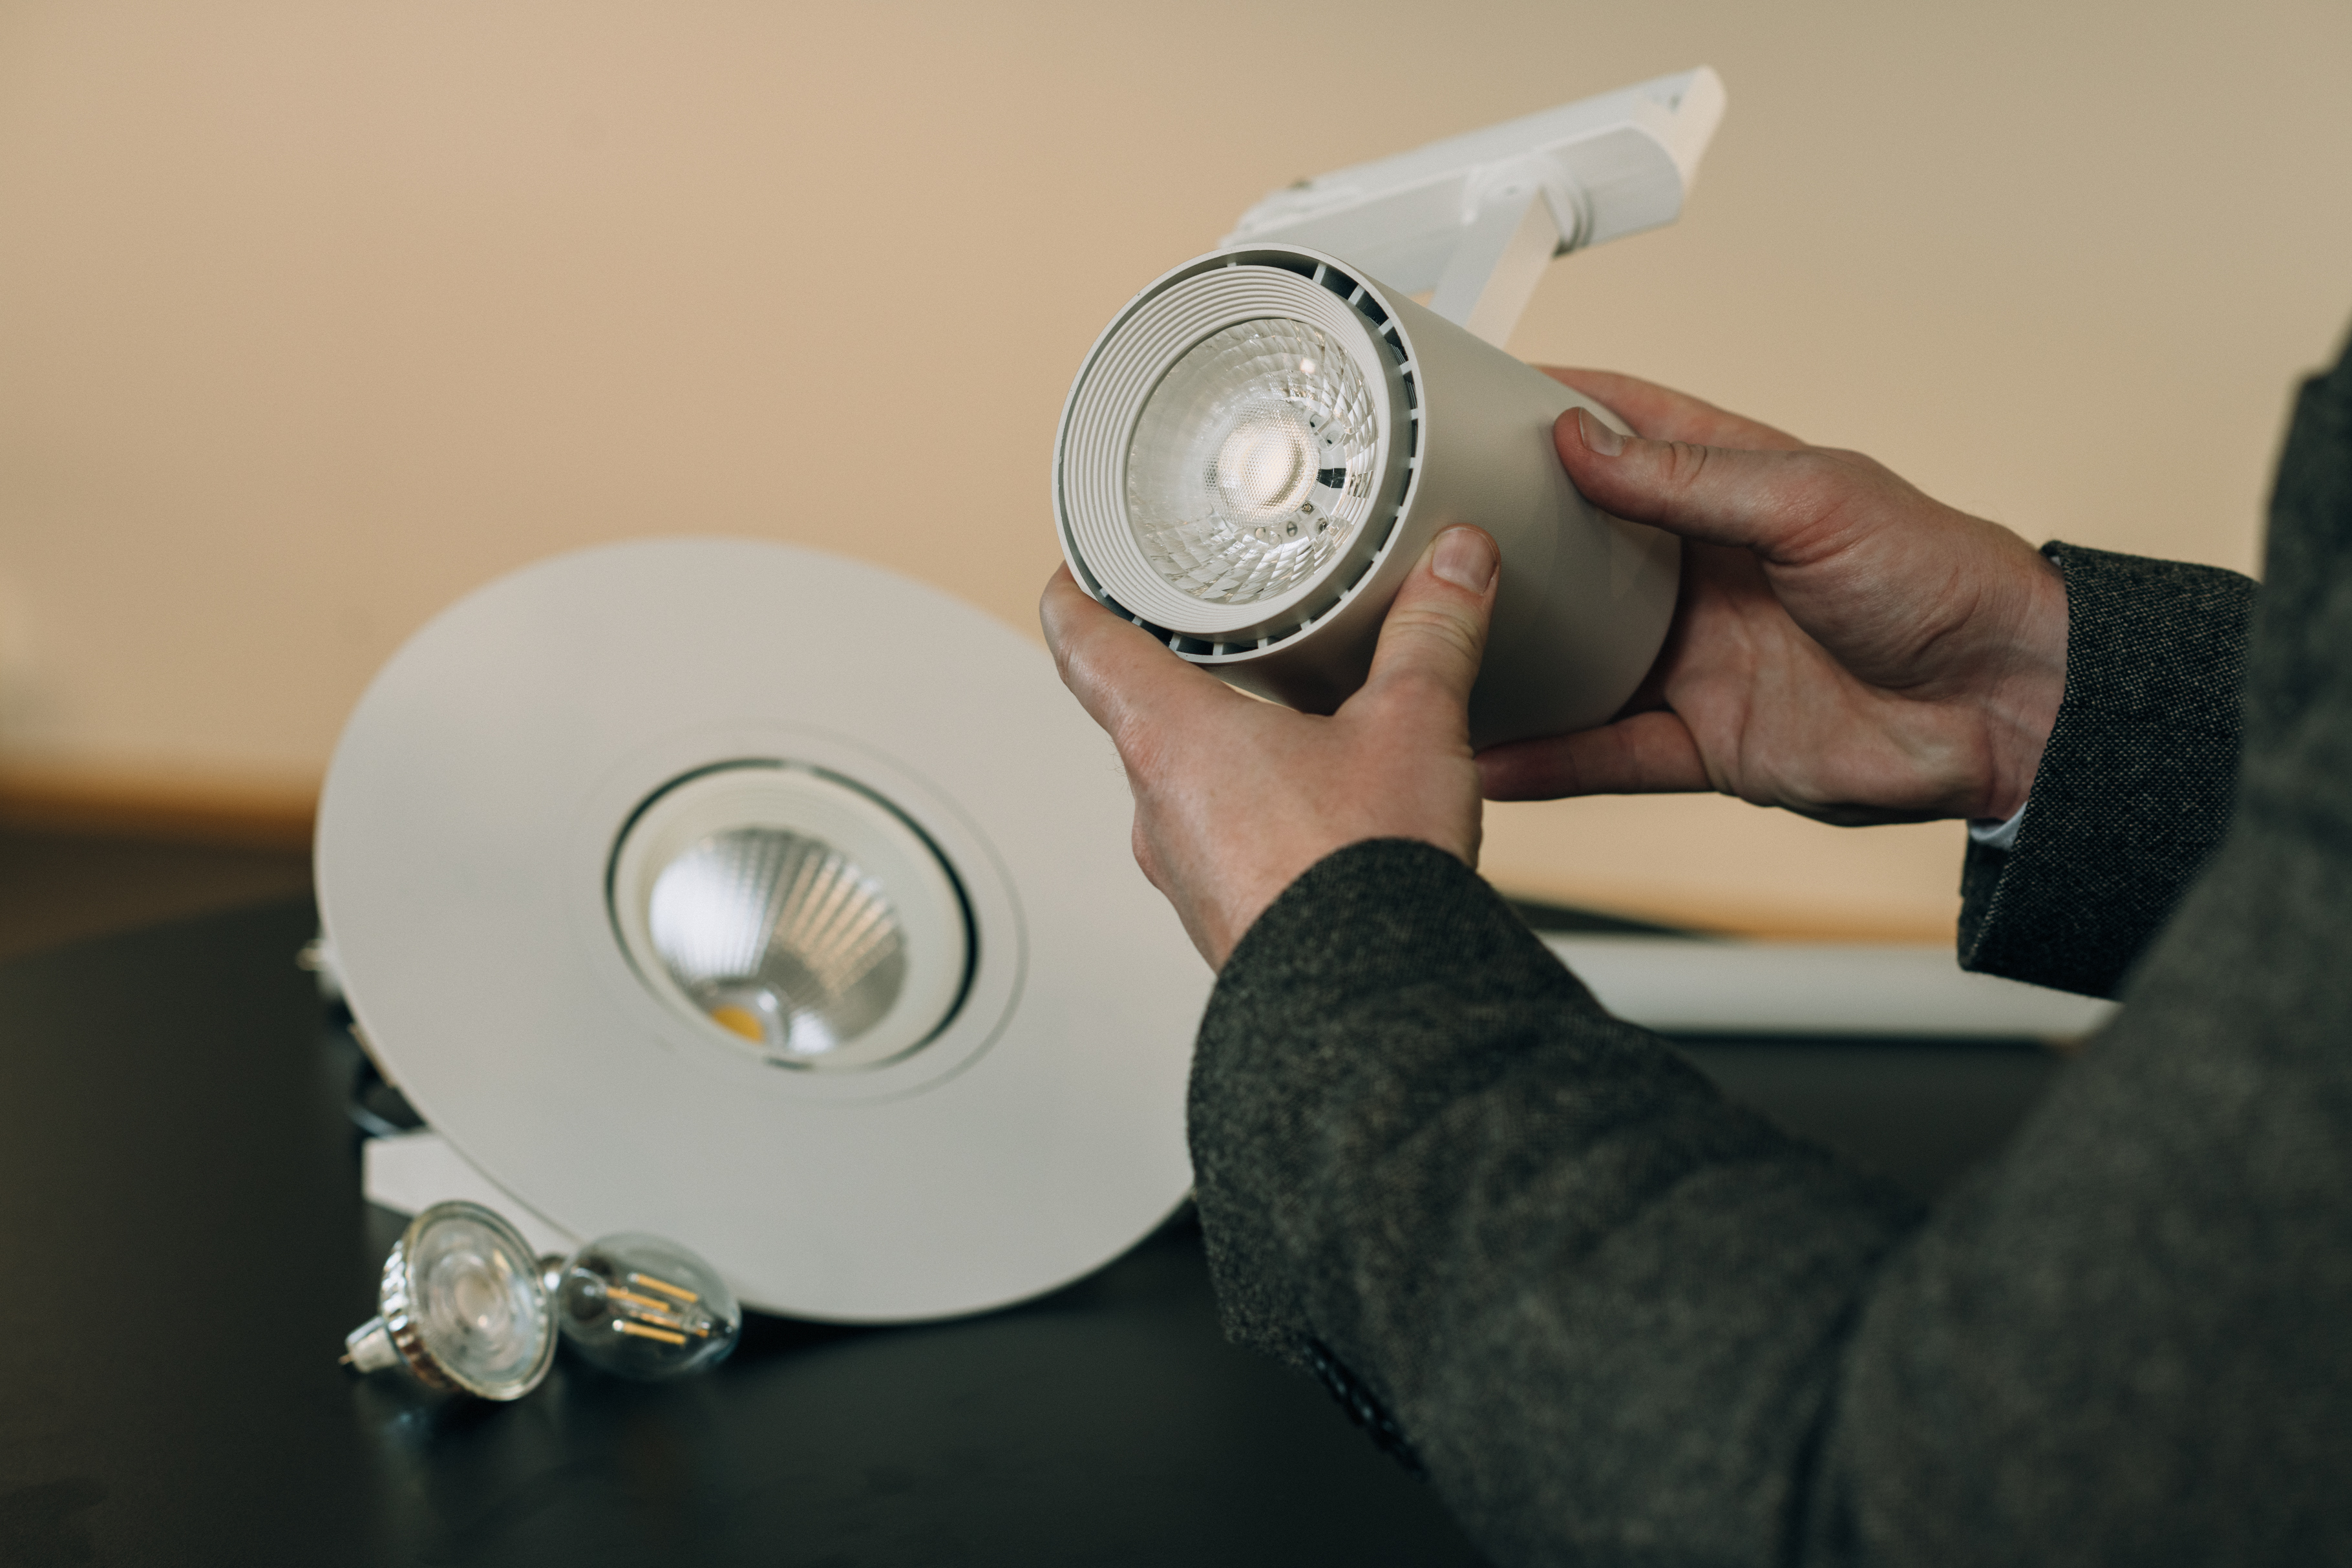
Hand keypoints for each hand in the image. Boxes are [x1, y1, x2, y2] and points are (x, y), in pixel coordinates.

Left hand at [1041, 527, 1499, 967]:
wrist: (1373, 1007)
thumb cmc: (1361, 872)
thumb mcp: (1412, 724)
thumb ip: (1430, 634)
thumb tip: (1454, 561)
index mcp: (1172, 739)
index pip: (1086, 649)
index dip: (1074, 599)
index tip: (1072, 576)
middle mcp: (1158, 809)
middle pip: (1143, 718)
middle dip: (1187, 679)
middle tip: (1218, 643)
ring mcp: (1184, 874)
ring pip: (1189, 790)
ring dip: (1229, 757)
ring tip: (1291, 733)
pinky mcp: (1222, 922)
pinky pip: (1225, 850)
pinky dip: (1259, 821)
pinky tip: (1317, 819)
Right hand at [1477, 370, 2068, 824]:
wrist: (2010, 707)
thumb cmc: (1941, 579)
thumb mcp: (1811, 499)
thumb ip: (1691, 475)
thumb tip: (1581, 442)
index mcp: (1731, 488)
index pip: (1620, 429)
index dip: (1543, 408)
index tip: (1463, 396)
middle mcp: (1700, 572)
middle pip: (1573, 550)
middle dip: (1498, 539)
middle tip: (1411, 529)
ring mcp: (1695, 658)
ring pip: (1573, 659)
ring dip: (1508, 657)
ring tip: (1422, 648)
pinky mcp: (1705, 742)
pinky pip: (1606, 755)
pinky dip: (1547, 763)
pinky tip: (1486, 759)